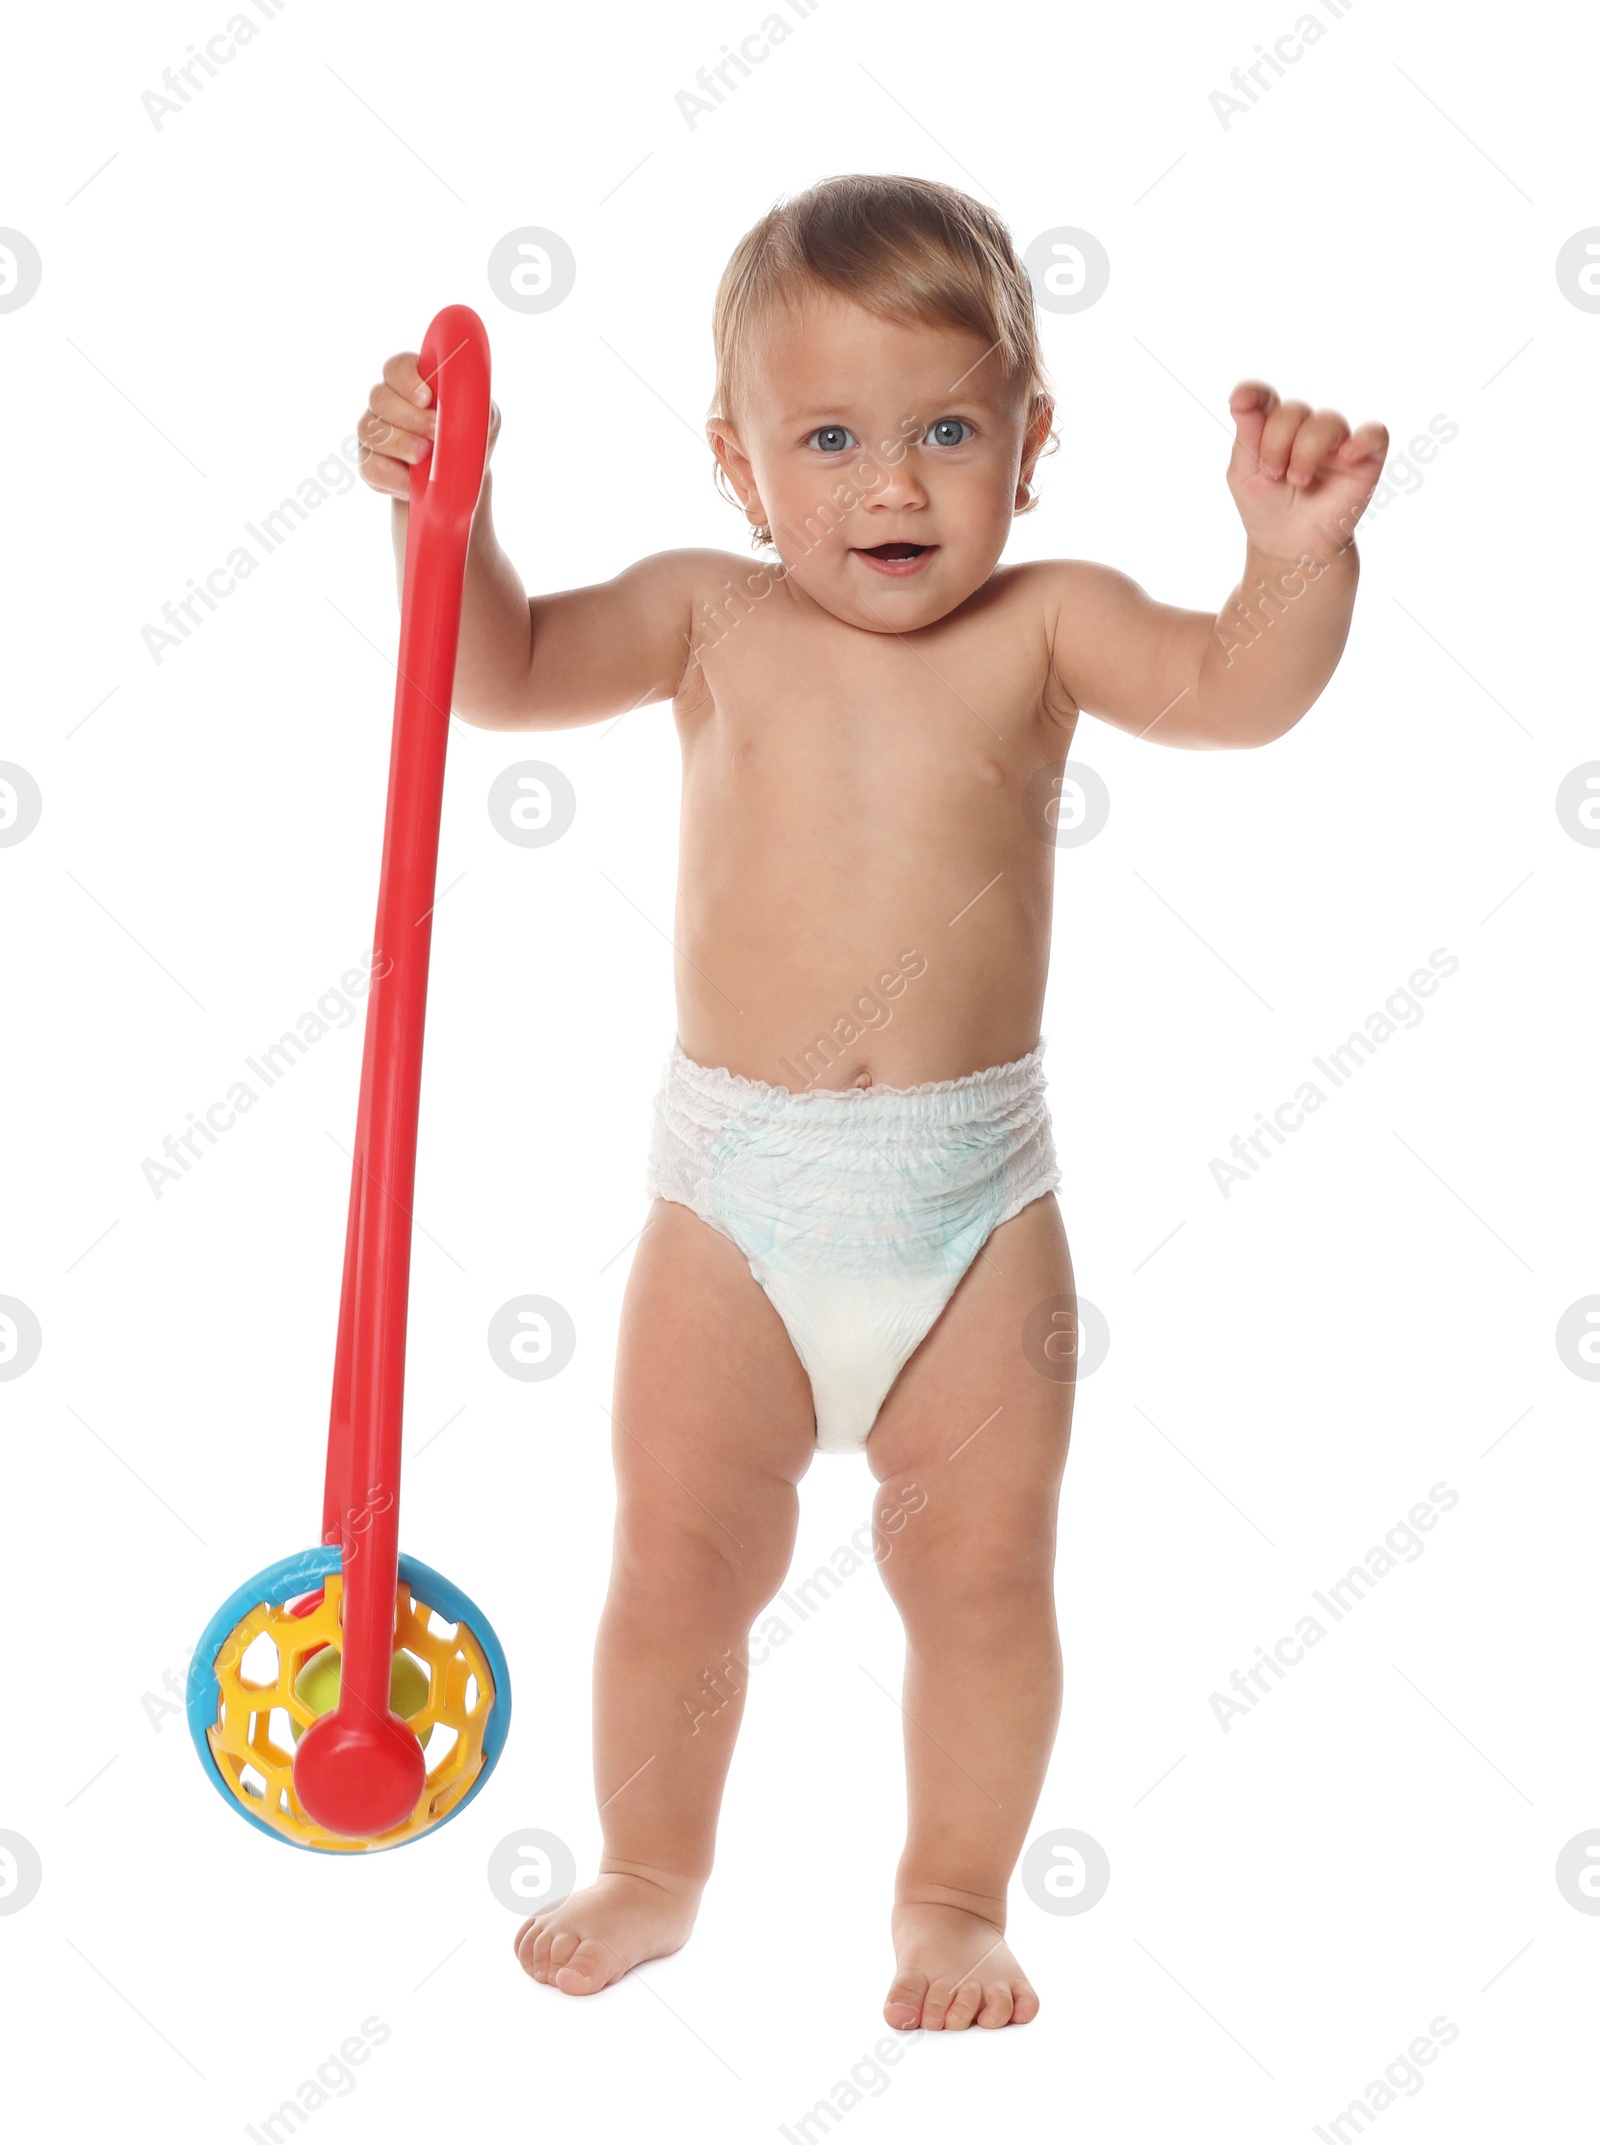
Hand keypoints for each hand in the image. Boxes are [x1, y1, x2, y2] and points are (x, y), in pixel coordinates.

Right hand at [356, 350, 500, 499]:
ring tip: (422, 456)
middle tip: (434, 432)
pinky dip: (391, 476)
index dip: (406, 379)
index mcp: (413, 384)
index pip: (397, 368)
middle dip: (409, 416)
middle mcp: (388, 404)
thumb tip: (468, 403)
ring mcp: (376, 434)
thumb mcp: (484, 422)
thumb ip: (477, 406)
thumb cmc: (468, 445)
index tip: (426, 398)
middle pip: (380, 397)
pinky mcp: (371, 465)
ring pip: (370, 430)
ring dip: (399, 443)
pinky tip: (410, 483)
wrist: (459, 487)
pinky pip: (369, 466)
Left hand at [1225, 382, 1386, 563]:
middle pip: (1293, 411)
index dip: (1254, 394)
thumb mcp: (1244, 475)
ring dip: (1308, 451)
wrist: (1291, 547)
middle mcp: (1306, 428)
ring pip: (1328, 422)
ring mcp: (1336, 442)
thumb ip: (1247, 437)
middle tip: (1274, 474)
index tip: (1240, 401)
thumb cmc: (1266, 508)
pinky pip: (1374, 434)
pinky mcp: (1364, 459)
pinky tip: (1347, 456)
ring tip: (1299, 481)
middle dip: (1277, 442)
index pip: (1265, 399)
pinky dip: (1363, 440)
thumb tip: (1240, 397)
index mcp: (1273, 427)